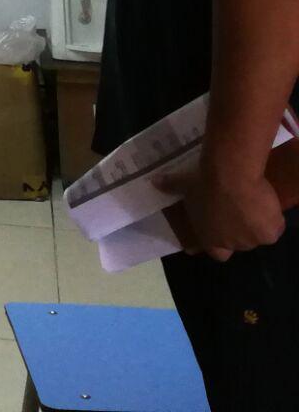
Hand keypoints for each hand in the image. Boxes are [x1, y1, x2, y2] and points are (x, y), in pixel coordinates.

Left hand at [160, 158, 288, 260]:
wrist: (230, 177)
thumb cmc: (202, 183)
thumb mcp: (183, 184)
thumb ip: (170, 186)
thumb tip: (154, 182)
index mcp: (210, 238)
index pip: (216, 253)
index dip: (218, 244)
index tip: (220, 231)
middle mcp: (232, 244)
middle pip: (239, 242)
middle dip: (238, 229)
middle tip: (237, 210)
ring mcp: (252, 240)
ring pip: (258, 235)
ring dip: (256, 224)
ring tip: (253, 204)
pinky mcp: (270, 233)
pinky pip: (275, 228)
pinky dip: (273, 219)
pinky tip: (266, 205)